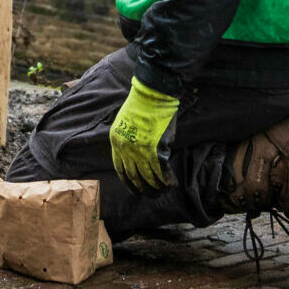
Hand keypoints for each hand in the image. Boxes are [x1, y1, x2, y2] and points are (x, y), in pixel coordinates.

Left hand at [108, 77, 180, 192]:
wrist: (152, 94)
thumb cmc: (141, 104)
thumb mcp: (125, 122)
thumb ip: (129, 139)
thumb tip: (138, 153)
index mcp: (116, 142)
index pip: (120, 169)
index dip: (129, 182)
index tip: (135, 190)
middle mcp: (125, 149)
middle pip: (134, 177)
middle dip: (143, 189)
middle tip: (152, 195)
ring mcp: (140, 150)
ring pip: (148, 177)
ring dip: (157, 187)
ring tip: (163, 191)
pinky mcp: (155, 149)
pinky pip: (161, 171)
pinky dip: (167, 180)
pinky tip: (172, 184)